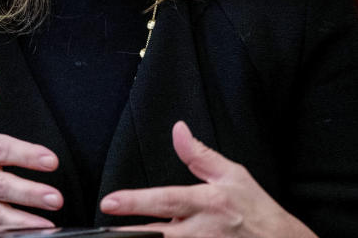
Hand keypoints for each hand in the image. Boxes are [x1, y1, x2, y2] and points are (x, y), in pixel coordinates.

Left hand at [99, 121, 316, 237]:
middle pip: (157, 234)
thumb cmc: (256, 210)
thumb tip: (178, 130)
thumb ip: (200, 155)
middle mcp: (203, 230)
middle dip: (128, 234)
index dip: (135, 202)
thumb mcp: (232, 174)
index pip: (165, 200)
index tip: (110, 201)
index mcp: (208, 202)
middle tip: (102, 231)